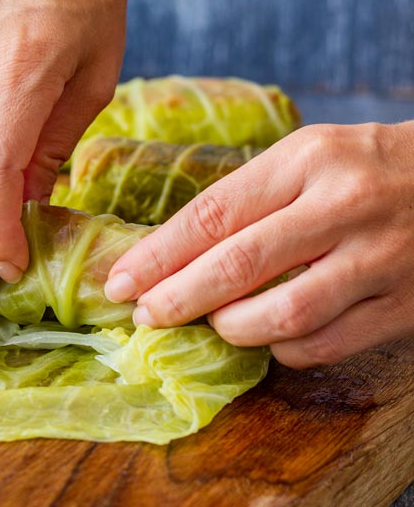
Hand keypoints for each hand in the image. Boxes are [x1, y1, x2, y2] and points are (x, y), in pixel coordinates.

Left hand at [105, 122, 413, 367]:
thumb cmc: (368, 168)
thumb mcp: (309, 158)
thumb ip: (249, 200)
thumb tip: (169, 257)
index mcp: (309, 159)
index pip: (214, 212)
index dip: (158, 255)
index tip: (120, 283)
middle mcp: (344, 206)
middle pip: (240, 265)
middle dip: (179, 298)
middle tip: (145, 317)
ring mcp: (379, 259)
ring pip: (283, 314)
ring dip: (232, 329)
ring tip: (212, 325)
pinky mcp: (404, 305)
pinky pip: (325, 344)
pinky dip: (284, 349)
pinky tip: (270, 338)